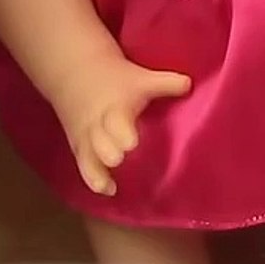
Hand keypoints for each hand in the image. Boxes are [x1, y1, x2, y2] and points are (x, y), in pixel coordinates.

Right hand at [51, 55, 191, 196]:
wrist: (74, 72)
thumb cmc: (115, 78)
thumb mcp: (140, 78)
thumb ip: (166, 84)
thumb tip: (190, 84)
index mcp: (115, 105)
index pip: (117, 117)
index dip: (122, 129)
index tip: (131, 143)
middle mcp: (98, 123)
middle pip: (99, 139)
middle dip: (106, 150)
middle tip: (117, 160)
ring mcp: (86, 136)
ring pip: (87, 155)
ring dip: (96, 171)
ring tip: (108, 187)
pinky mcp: (79, 147)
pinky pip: (83, 164)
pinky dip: (92, 178)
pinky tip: (108, 190)